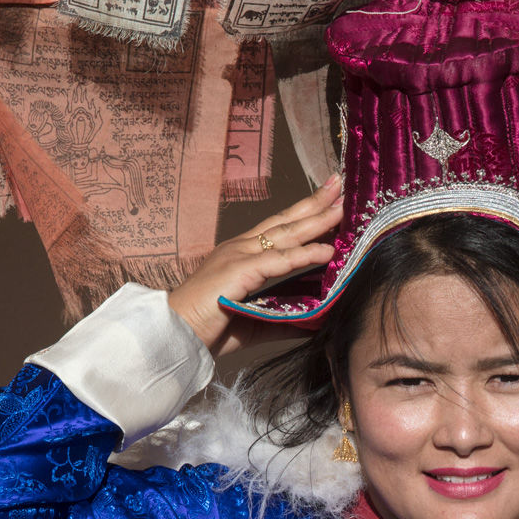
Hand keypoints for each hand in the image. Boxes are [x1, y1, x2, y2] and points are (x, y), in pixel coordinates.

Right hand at [166, 177, 341, 354]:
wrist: (176, 334)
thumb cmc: (210, 327)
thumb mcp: (257, 320)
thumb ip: (286, 318)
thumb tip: (316, 321)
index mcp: (242, 254)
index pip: (280, 227)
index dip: (305, 212)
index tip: (330, 198)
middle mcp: (241, 248)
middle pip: (286, 221)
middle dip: (315, 203)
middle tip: (341, 185)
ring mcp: (239, 255)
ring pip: (285, 234)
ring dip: (316, 220)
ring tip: (342, 208)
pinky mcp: (239, 270)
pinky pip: (279, 260)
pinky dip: (304, 254)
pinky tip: (326, 250)